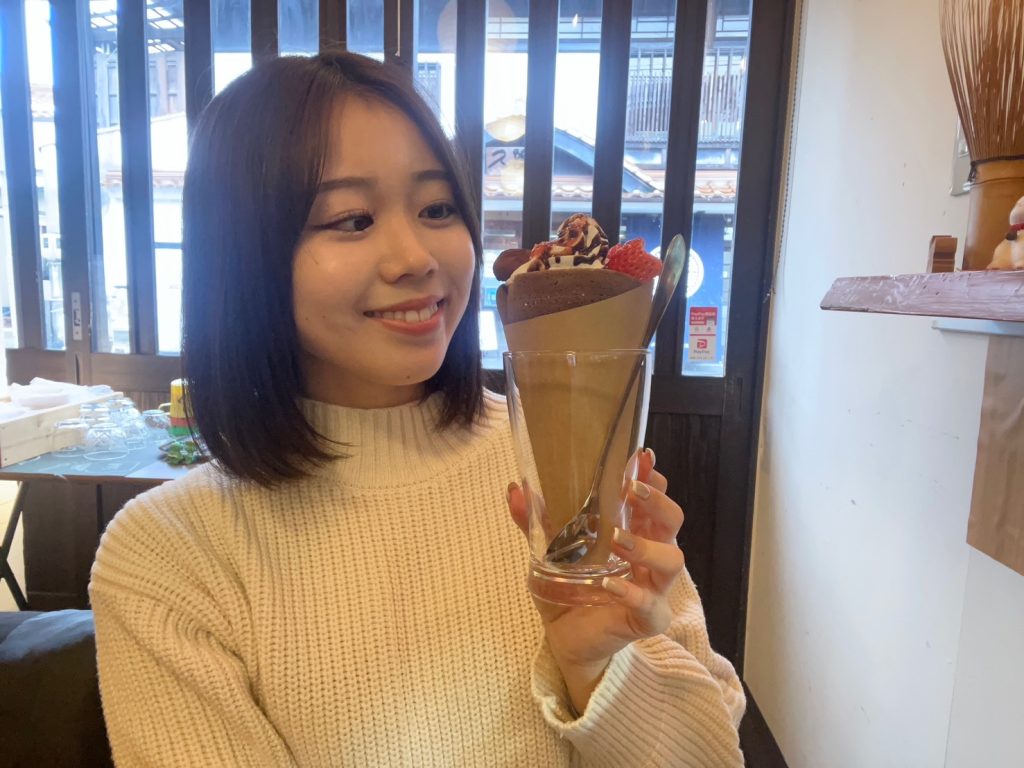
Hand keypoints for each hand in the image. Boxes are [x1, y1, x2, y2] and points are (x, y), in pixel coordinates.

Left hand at [506, 449, 685, 714]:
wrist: (566, 640)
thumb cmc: (567, 590)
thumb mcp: (547, 553)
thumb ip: (535, 523)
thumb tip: (515, 490)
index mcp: (633, 531)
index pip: (653, 498)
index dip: (653, 477)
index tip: (641, 457)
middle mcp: (649, 555)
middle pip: (672, 520)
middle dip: (657, 502)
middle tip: (631, 490)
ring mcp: (653, 587)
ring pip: (672, 559)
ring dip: (646, 545)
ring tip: (618, 539)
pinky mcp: (647, 619)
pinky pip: (650, 605)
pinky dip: (631, 594)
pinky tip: (608, 586)